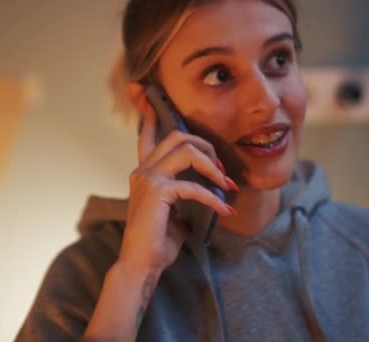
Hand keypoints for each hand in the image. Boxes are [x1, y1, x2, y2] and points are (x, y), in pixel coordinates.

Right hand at [118, 84, 238, 275]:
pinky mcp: (158, 192)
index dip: (153, 116)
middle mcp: (142, 171)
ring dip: (212, 166)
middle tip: (221, 168)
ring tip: (227, 185)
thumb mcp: (172, 211)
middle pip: (177, 136)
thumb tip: (204, 189)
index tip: (152, 98)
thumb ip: (182, 193)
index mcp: (144, 173)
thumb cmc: (156, 241)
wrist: (141, 264)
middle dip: (205, 145)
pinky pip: (193, 186)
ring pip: (186, 150)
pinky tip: (226, 210)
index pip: (147, 137)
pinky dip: (214, 198)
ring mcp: (148, 179)